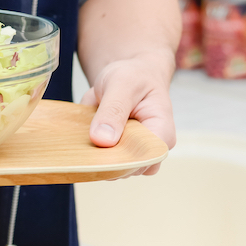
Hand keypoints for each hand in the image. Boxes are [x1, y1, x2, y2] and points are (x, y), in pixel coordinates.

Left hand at [80, 49, 174, 176]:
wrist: (129, 75)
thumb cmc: (133, 76)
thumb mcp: (122, 85)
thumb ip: (113, 110)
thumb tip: (102, 140)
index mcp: (162, 132)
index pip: (147, 157)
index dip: (123, 158)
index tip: (100, 147)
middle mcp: (150, 149)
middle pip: (128, 169)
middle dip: (105, 158)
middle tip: (87, 135)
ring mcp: (133, 153)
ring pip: (112, 170)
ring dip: (94, 155)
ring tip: (87, 129)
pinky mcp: (117, 153)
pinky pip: (101, 162)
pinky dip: (89, 151)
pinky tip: (84, 135)